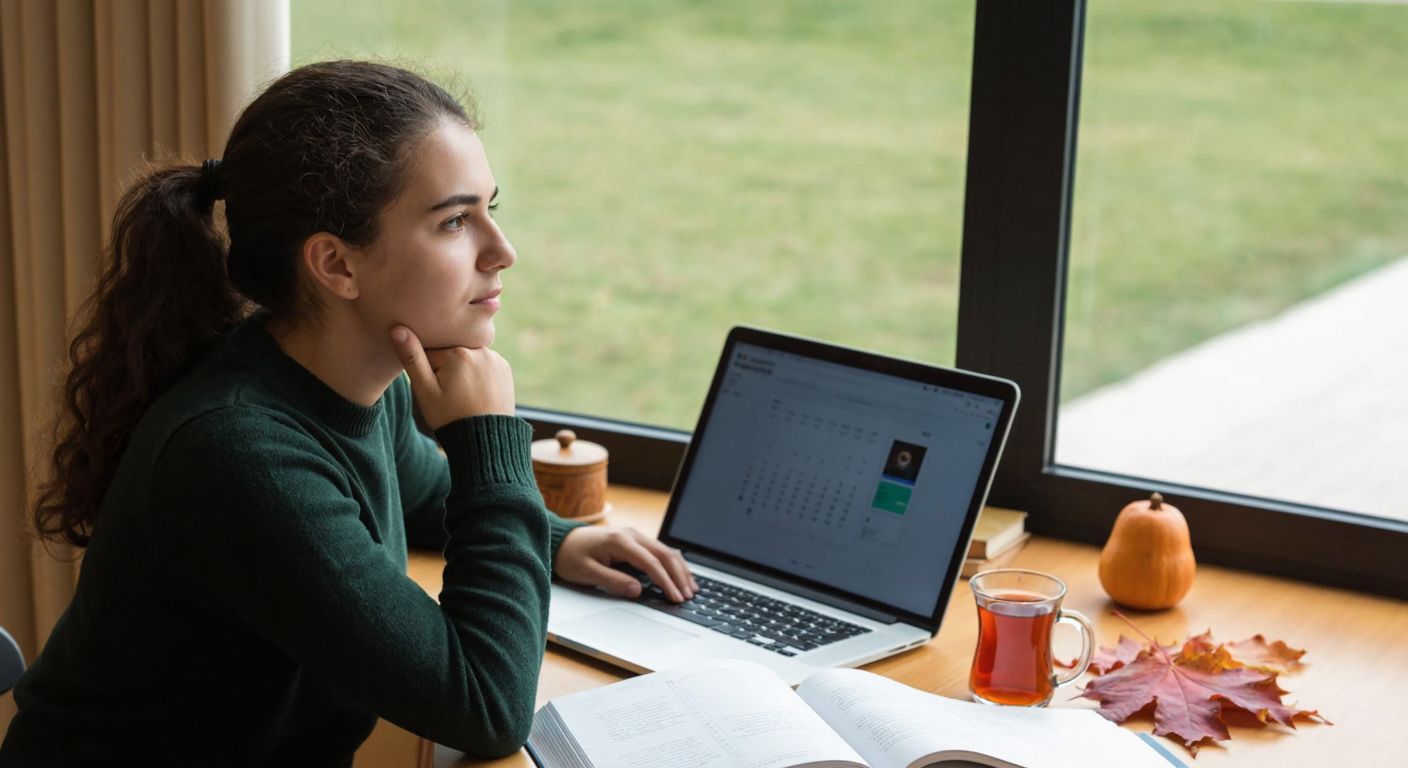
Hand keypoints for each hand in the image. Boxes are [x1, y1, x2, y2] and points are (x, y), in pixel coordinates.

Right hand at [390, 326, 514, 427]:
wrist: (485, 438)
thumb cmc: (450, 417)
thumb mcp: (425, 391)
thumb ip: (412, 358)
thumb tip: (398, 329)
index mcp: (456, 353)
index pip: (430, 351)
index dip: (428, 372)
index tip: (436, 389)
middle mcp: (479, 349)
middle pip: (451, 352)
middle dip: (446, 369)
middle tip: (452, 394)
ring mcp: (495, 358)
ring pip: (467, 357)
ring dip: (463, 369)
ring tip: (465, 394)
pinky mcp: (504, 367)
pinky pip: (484, 363)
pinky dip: (478, 373)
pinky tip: (477, 391)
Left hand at [554, 526, 698, 602]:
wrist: (561, 542)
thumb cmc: (571, 556)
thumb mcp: (587, 573)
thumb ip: (613, 581)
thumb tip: (637, 590)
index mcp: (620, 540)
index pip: (650, 562)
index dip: (665, 581)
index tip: (675, 597)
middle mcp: (632, 535)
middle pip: (664, 554)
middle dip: (679, 576)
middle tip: (688, 596)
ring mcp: (635, 536)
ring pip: (666, 551)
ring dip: (680, 570)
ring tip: (691, 588)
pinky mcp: (636, 542)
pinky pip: (660, 552)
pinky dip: (673, 564)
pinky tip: (681, 576)